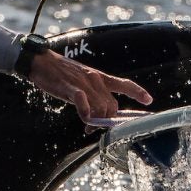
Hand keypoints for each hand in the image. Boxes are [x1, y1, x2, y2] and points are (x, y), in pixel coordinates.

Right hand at [24, 50, 151, 124]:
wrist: (41, 62)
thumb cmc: (61, 73)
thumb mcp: (82, 80)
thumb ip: (94, 94)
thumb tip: (101, 112)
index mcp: (99, 76)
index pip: (123, 84)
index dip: (137, 92)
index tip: (149, 100)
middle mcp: (95, 79)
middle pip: (112, 105)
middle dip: (108, 120)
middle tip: (95, 127)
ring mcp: (83, 83)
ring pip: (100, 107)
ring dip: (96, 122)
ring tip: (87, 126)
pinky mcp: (70, 87)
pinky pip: (83, 101)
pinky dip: (86, 112)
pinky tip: (84, 119)